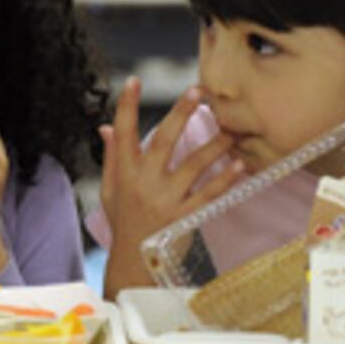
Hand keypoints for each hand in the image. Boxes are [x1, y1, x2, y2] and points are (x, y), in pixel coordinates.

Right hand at [99, 79, 242, 259]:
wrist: (134, 262)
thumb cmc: (122, 221)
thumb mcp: (110, 189)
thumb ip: (110, 157)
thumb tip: (106, 127)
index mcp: (124, 172)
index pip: (122, 133)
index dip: (126, 106)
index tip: (133, 81)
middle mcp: (144, 182)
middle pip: (164, 141)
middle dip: (180, 114)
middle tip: (197, 91)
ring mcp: (165, 199)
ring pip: (193, 165)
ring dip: (214, 145)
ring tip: (231, 128)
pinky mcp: (184, 216)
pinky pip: (208, 193)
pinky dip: (225, 179)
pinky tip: (238, 164)